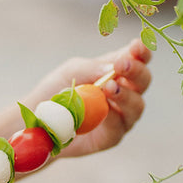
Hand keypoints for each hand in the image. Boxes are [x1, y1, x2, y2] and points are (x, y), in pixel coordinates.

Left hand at [25, 37, 152, 159]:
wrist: (38, 120)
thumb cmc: (57, 90)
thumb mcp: (72, 71)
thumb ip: (92, 68)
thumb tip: (113, 68)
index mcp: (116, 71)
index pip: (137, 59)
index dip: (142, 52)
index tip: (137, 46)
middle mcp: (125, 93)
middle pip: (143, 81)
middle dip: (136, 71)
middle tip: (121, 65)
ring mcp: (121, 116)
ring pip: (137, 105)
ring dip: (125, 95)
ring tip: (110, 87)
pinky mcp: (112, 136)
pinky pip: (118, 126)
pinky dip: (111, 116)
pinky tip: (103, 108)